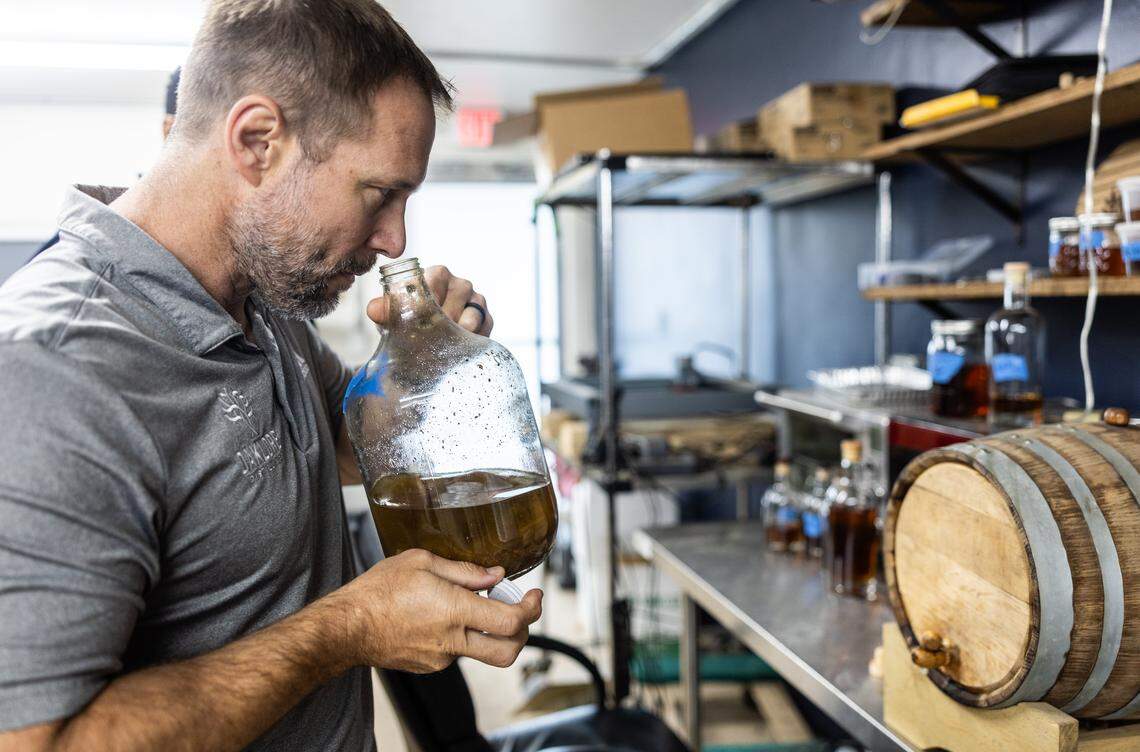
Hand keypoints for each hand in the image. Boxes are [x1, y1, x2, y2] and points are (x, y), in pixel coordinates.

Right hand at [334, 549, 541, 672]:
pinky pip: (458, 652)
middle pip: (507, 651)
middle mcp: (451, 639)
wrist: (345, 627)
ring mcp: (441, 657)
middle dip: (523, 632)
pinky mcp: (430, 665)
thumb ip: (465, 570)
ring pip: (482, 651)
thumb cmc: (377, 591)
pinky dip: (462, 636)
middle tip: (519, 610)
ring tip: (474, 607)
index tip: (534, 596)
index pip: (510, 621)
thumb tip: (495, 575)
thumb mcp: (422, 561)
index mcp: (453, 609)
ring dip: (489, 632)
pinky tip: (443, 617)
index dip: (532, 609)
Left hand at [367, 265, 492, 335]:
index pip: (435, 278)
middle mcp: (459, 284)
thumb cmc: (410, 321)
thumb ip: (384, 311)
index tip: (420, 317)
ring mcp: (476, 300)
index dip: (429, 297)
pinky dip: (469, 340)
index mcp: (436, 275)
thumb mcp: (394, 317)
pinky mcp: (487, 318)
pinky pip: (483, 329)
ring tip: (441, 345)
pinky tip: (456, 347)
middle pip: (456, 297)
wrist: (428, 341)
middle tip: (427, 337)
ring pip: (471, 316)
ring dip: (455, 333)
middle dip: (441, 320)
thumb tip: (373, 309)